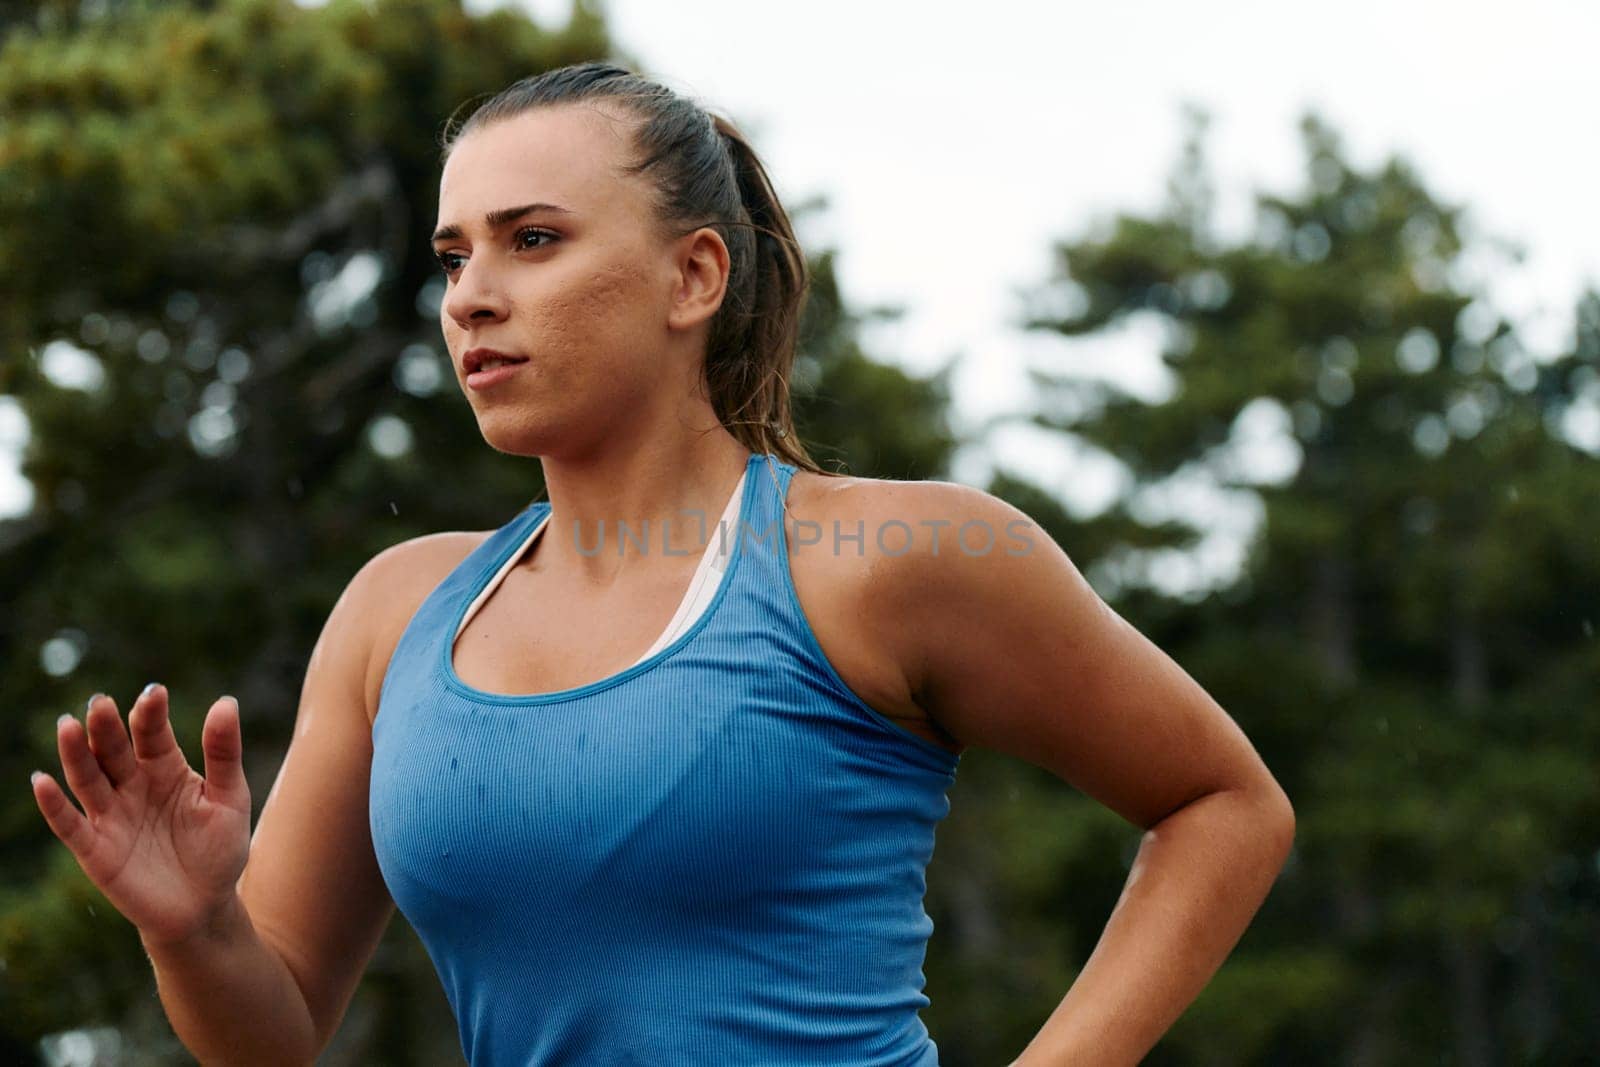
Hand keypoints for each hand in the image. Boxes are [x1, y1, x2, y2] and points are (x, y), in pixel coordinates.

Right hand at [30, 684, 251, 947]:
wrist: (204, 907)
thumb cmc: (219, 849)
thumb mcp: (231, 799)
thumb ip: (224, 754)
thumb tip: (226, 702)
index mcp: (166, 768)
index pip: (153, 734)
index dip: (151, 714)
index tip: (155, 693)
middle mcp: (132, 785)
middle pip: (114, 750)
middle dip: (107, 727)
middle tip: (101, 703)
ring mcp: (111, 816)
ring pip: (87, 779)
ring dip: (75, 754)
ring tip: (68, 725)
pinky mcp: (95, 849)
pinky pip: (69, 824)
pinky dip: (54, 804)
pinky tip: (42, 780)